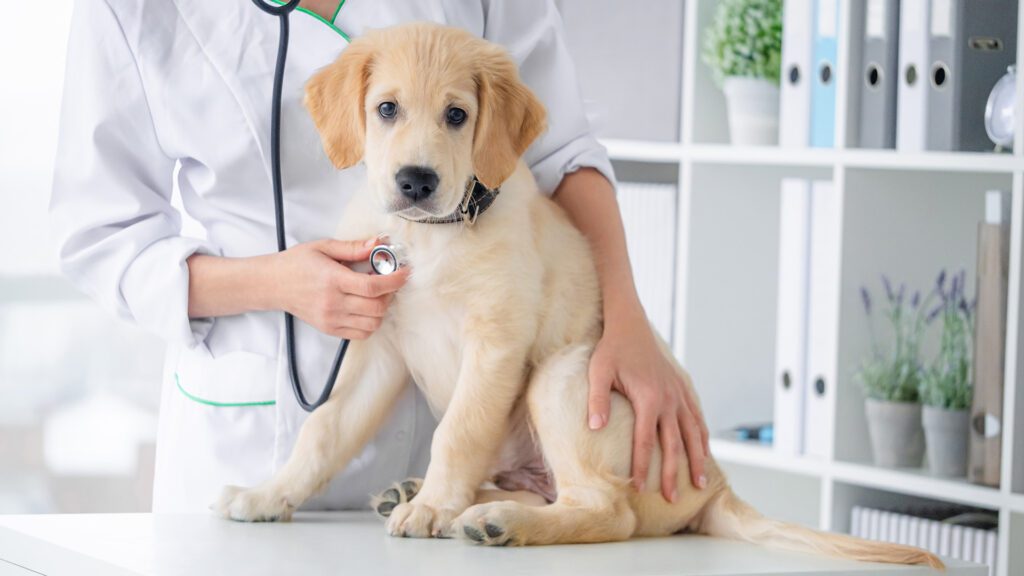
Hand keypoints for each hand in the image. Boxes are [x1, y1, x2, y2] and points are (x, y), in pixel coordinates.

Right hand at [267, 238, 408, 338]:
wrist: (272, 285)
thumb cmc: (297, 263)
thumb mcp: (323, 247)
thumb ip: (353, 247)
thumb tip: (378, 243)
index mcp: (333, 280)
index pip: (373, 286)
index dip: (394, 281)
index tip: (405, 273)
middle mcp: (333, 303)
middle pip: (376, 307)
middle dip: (390, 294)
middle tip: (389, 281)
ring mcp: (331, 319)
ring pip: (372, 323)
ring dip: (382, 309)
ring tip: (376, 294)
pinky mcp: (330, 329)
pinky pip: (361, 334)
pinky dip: (371, 323)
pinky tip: (366, 308)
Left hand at [587, 306, 708, 501]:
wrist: (631, 324)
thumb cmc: (612, 350)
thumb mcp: (599, 371)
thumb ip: (598, 400)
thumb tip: (595, 428)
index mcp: (649, 398)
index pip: (646, 441)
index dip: (643, 466)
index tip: (640, 488)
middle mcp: (669, 399)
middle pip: (674, 444)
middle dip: (674, 473)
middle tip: (673, 499)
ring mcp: (679, 394)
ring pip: (693, 433)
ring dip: (697, 459)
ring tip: (700, 483)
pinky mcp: (683, 388)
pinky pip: (697, 417)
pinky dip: (702, 436)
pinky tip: (704, 452)